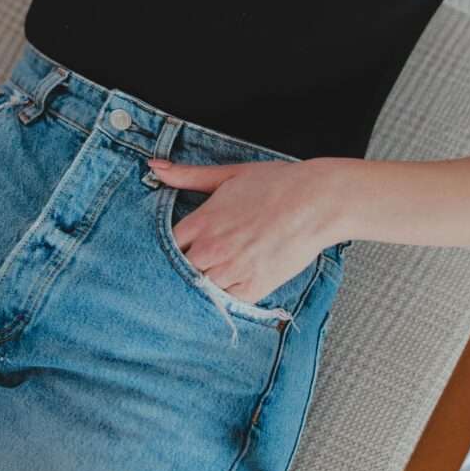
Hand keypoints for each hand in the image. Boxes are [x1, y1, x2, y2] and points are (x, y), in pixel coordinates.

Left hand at [147, 156, 349, 303]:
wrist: (316, 202)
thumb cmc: (275, 185)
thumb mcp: (227, 175)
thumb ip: (187, 175)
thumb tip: (154, 167)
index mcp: (201, 222)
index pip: (164, 245)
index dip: (165, 246)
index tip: (171, 246)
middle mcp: (211, 250)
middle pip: (177, 271)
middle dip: (181, 267)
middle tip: (188, 264)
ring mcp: (231, 272)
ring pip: (198, 289)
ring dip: (200, 283)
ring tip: (209, 274)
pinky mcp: (253, 288)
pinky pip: (225, 303)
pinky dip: (223, 296)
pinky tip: (227, 285)